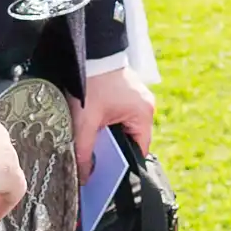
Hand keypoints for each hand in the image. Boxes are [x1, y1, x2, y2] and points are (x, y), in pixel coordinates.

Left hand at [70, 66, 154, 183]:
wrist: (89, 53)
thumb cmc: (90, 85)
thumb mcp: (84, 123)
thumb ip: (84, 152)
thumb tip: (85, 178)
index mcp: (143, 114)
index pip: (140, 150)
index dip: (124, 164)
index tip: (108, 175)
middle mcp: (146, 106)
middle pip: (132, 140)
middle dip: (114, 149)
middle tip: (95, 159)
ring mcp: (138, 98)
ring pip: (125, 128)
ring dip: (110, 135)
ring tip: (93, 140)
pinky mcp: (129, 93)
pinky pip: (122, 116)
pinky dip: (109, 123)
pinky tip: (94, 123)